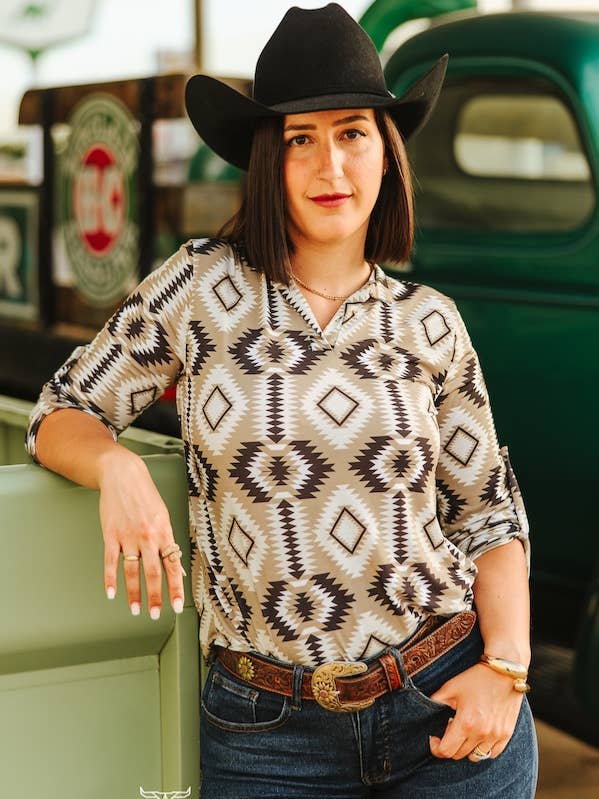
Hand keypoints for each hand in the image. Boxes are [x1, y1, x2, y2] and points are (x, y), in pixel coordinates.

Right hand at [98, 448, 184, 619]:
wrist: (123, 476)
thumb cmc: (146, 496)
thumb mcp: (163, 516)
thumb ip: (166, 540)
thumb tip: (174, 565)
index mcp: (164, 532)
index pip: (173, 565)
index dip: (176, 588)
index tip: (178, 606)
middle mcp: (148, 537)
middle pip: (153, 573)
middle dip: (155, 597)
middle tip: (155, 615)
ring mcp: (128, 537)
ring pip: (132, 572)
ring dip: (134, 594)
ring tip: (136, 610)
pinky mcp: (111, 535)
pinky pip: (110, 562)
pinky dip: (110, 580)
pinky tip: (111, 594)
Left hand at [428, 663, 522, 761]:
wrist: (504, 672)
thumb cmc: (476, 678)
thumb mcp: (451, 687)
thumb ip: (436, 701)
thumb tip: (425, 712)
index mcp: (465, 723)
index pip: (446, 751)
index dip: (436, 747)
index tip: (434, 738)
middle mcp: (481, 733)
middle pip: (459, 755)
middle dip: (450, 744)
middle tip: (451, 726)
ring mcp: (495, 736)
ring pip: (476, 757)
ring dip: (466, 748)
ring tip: (465, 731)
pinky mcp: (506, 735)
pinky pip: (492, 754)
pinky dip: (483, 748)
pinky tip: (479, 733)